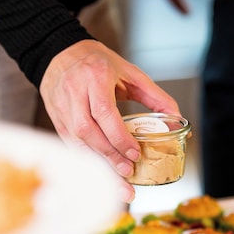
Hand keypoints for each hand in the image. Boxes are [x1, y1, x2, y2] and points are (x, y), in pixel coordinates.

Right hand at [39, 40, 180, 200]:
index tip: (135, 153)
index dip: (118, 136)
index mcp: (96, 77)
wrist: (60, 52)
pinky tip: (100, 172)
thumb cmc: (98, 63)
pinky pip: (69, 144)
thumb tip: (177, 122)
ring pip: (76, 140)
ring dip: (97, 162)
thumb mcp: (130, 73)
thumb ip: (156, 97)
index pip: (104, 111)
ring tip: (117, 181)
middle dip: (109, 155)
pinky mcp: (56, 118)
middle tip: (128, 172)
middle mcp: (75, 92)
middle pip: (88, 130)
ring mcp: (62, 107)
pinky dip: (86, 159)